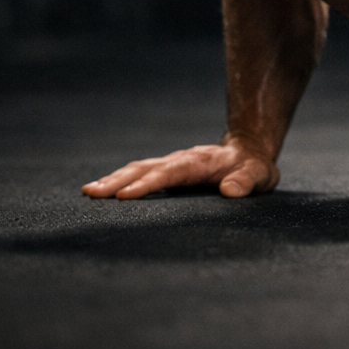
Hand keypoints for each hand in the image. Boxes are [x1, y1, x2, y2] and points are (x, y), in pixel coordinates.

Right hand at [81, 138, 277, 199]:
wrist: (248, 152)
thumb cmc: (254, 168)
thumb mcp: (260, 175)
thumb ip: (247, 181)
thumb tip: (229, 191)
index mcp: (200, 162)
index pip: (171, 172)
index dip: (149, 184)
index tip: (126, 196)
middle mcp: (180, 160)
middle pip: (146, 168)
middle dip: (118, 180)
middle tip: (92, 193)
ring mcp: (171, 164)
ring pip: (138, 169)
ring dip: (113, 179)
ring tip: (88, 192)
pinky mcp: (166, 172)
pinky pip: (139, 174)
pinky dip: (119, 181)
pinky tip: (100, 192)